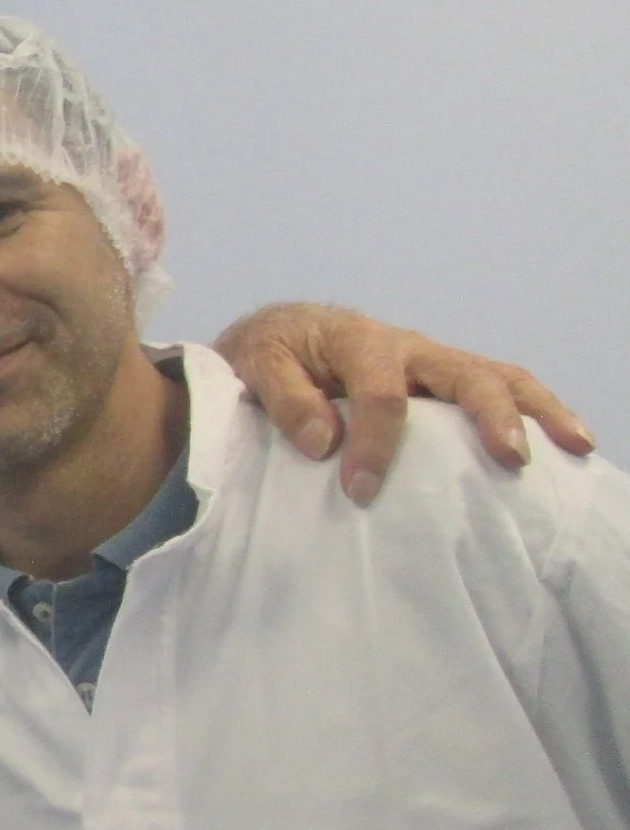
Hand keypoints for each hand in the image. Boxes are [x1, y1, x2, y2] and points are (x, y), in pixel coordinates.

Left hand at [213, 302, 593, 504]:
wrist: (273, 338)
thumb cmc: (266, 356)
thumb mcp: (255, 367)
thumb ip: (285, 399)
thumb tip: (325, 441)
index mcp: (358, 341)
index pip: (381, 392)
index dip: (375, 444)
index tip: (361, 490)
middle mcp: (406, 347)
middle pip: (464, 374)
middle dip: (490, 415)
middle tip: (510, 458)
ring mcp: (431, 364)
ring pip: (496, 378)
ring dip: (536, 411)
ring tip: (574, 445)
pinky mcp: (441, 383)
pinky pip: (494, 389)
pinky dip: (531, 412)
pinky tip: (563, 443)